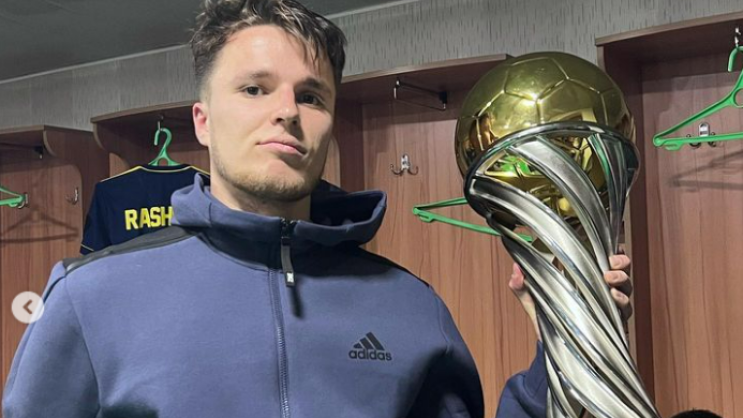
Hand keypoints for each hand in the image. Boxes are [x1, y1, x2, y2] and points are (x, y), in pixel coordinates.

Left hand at [509, 255, 633, 339]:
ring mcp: (609, 308)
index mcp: (585, 280)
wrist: (552, 351)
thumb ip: (522, 287)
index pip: (606, 261)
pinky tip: (614, 300)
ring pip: (626, 290)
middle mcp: (601, 291)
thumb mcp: (533, 302)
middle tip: (609, 270)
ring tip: (610, 283)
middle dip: (621, 267)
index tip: (609, 252)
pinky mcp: (612, 324)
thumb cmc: (546, 321)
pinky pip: (624, 312)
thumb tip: (515, 269)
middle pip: (622, 272)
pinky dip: (621, 304)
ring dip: (621, 283)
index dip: (614, 254)